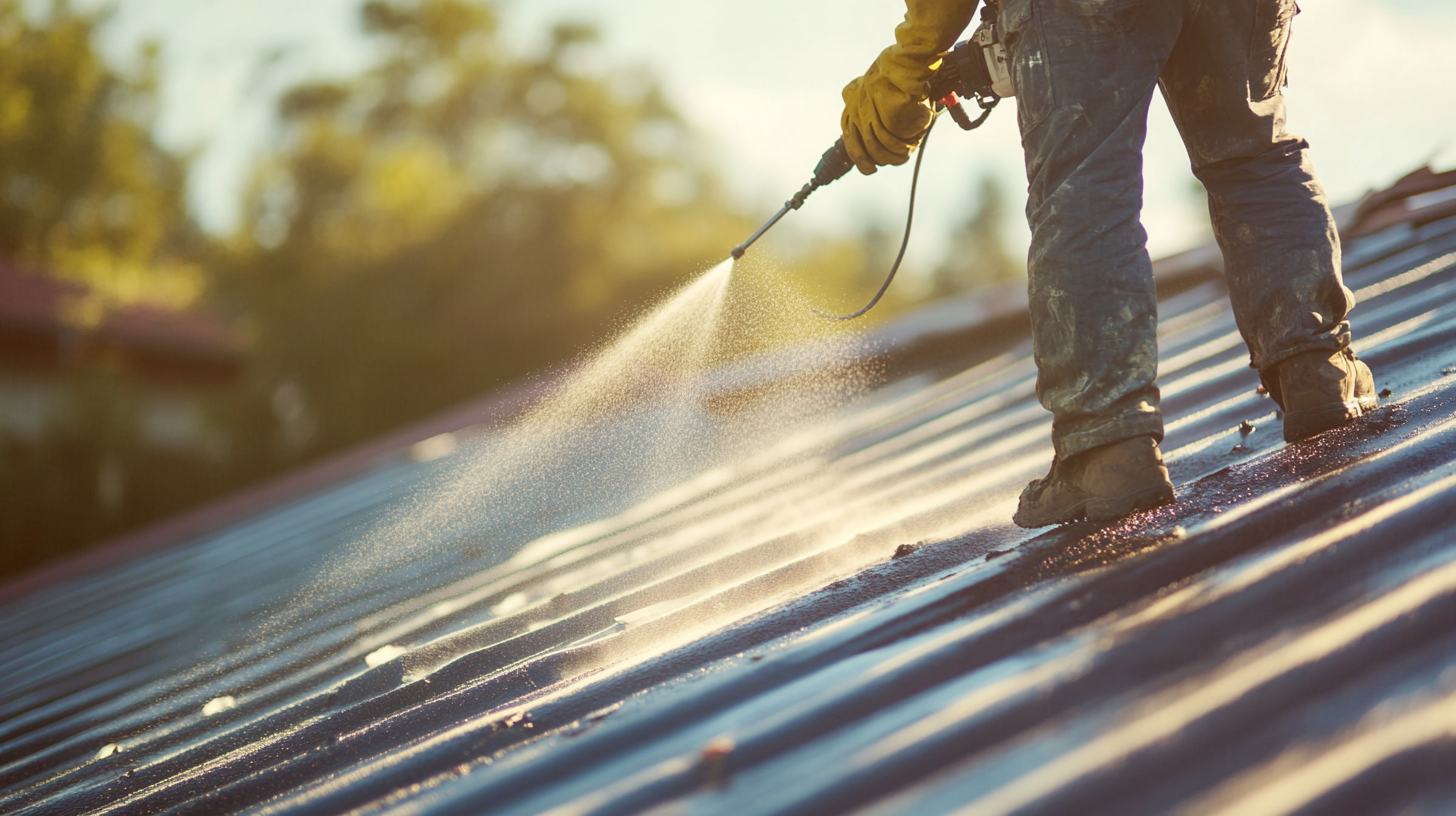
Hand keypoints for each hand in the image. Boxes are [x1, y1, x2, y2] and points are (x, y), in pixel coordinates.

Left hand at [839, 0, 978, 174]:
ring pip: (881, 146)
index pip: (849, 137)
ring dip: (898, 149)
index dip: (859, 157)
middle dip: (879, 159)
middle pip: (864, 147)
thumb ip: (876, 114)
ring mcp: (868, 109)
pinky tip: (915, 135)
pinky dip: (908, 140)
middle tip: (896, 159)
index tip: (869, 169)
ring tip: (910, 144)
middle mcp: (855, 106)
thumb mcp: (881, 93)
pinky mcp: (884, 111)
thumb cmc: (903, 75)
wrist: (912, 59)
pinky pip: (896, 139)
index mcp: (852, 101)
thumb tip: (878, 147)